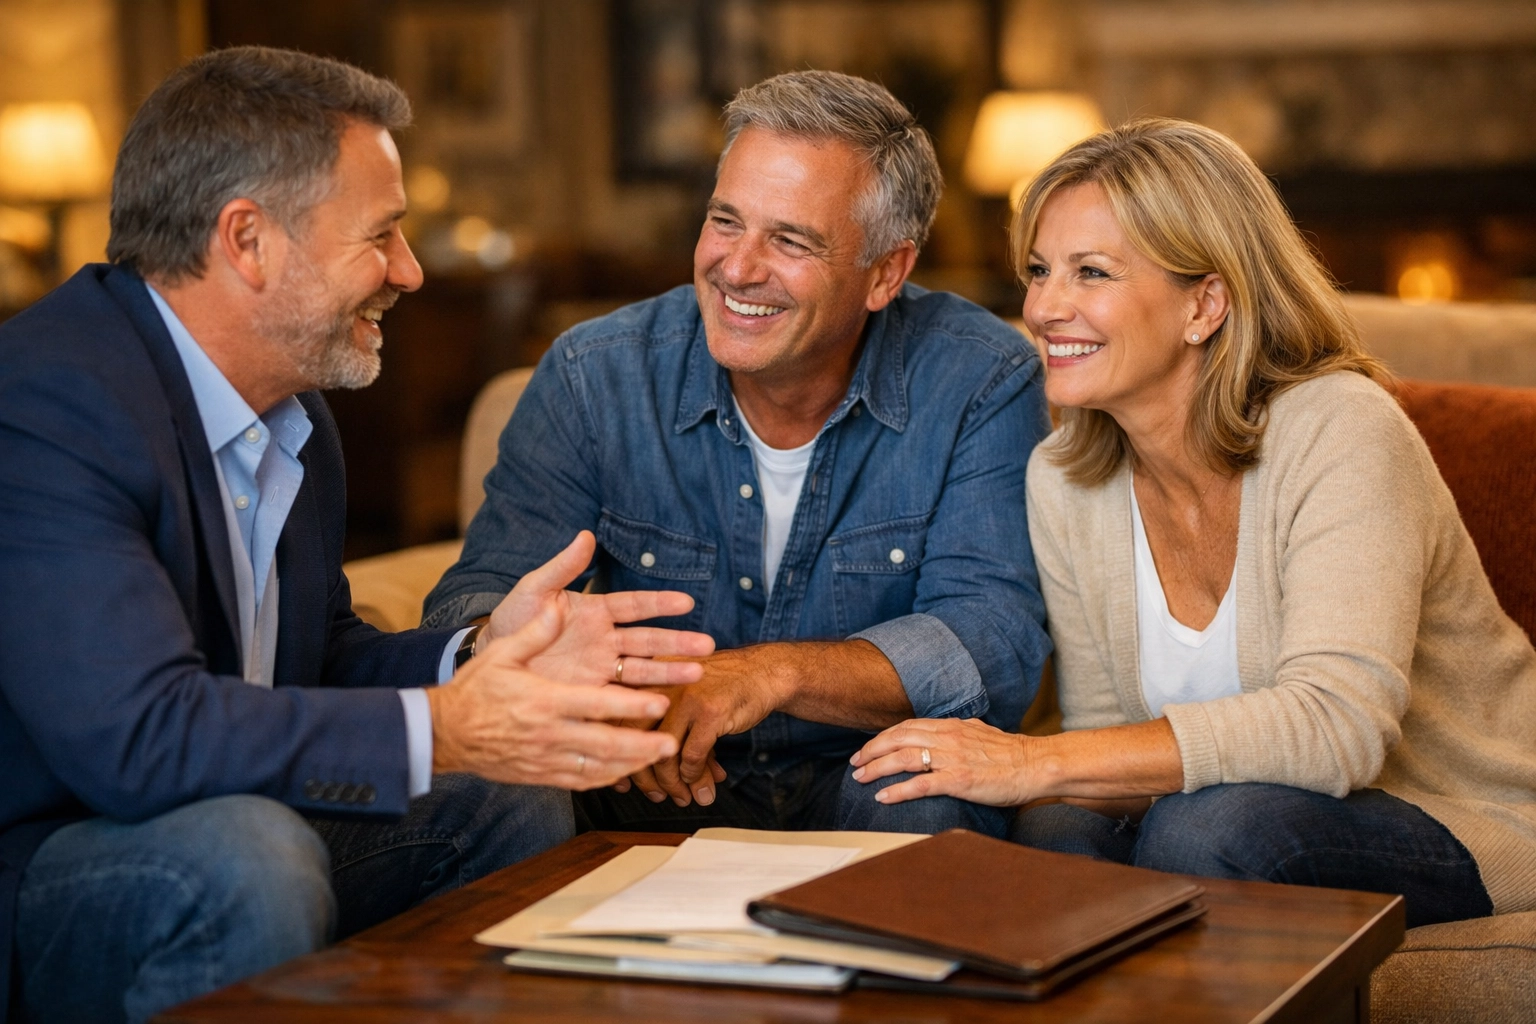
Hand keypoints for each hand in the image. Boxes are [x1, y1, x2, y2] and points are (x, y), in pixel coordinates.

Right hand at [428, 603, 679, 789]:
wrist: (443, 732)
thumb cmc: (476, 689)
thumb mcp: (503, 653)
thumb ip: (536, 631)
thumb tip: (559, 607)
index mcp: (545, 700)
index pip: (598, 705)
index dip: (632, 706)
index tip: (660, 703)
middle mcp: (550, 733)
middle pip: (606, 744)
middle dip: (642, 744)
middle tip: (670, 743)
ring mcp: (545, 758)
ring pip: (598, 767)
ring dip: (631, 764)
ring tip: (658, 758)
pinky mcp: (540, 774)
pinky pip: (580, 781)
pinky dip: (606, 777)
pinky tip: (624, 773)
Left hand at [481, 531, 714, 685]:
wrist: (491, 660)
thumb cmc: (512, 621)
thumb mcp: (534, 590)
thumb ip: (562, 567)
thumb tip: (586, 534)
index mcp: (596, 611)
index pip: (635, 605)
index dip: (660, 603)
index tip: (687, 602)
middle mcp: (605, 640)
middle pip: (649, 640)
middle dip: (678, 642)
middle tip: (708, 645)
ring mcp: (600, 668)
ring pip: (643, 669)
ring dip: (670, 671)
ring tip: (697, 673)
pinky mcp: (591, 694)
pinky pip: (621, 697)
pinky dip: (642, 701)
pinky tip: (664, 705)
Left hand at [614, 646, 791, 806]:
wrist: (764, 672)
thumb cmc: (721, 688)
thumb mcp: (682, 697)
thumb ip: (663, 730)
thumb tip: (642, 779)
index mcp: (648, 676)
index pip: (619, 721)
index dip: (620, 755)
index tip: (623, 782)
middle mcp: (661, 682)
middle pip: (635, 738)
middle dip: (643, 776)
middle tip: (655, 795)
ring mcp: (685, 696)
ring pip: (665, 753)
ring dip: (674, 784)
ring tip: (682, 798)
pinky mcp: (710, 710)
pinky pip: (693, 755)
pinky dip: (694, 775)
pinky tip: (702, 784)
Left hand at [849, 718, 1032, 806]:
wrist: (1036, 764)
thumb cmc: (1011, 754)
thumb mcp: (979, 733)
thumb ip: (957, 732)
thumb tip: (943, 732)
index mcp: (951, 726)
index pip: (907, 727)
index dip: (883, 737)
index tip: (868, 748)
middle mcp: (947, 738)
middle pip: (898, 739)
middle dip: (871, 751)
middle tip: (855, 763)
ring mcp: (952, 758)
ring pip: (903, 758)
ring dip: (877, 768)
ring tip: (861, 778)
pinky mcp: (959, 780)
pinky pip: (921, 784)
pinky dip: (898, 790)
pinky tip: (883, 797)